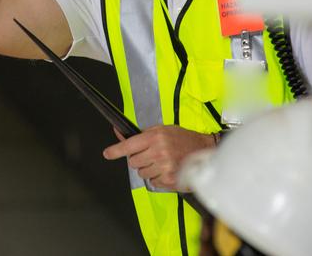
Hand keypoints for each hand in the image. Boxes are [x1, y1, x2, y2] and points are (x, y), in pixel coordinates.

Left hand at [102, 125, 217, 190]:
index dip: (115, 150)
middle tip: (150, 155)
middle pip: (133, 162)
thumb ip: (142, 134)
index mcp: (155, 137)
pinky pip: (153, 182)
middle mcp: (158, 152)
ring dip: (149, 169)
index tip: (107, 153)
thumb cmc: (183, 139)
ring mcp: (164, 167)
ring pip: (142, 173)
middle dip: (139, 159)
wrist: (204, 150)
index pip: (129, 145)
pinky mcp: (170, 180)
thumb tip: (120, 134)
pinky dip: (157, 177)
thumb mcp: (162, 129)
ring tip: (162, 162)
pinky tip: (167, 169)